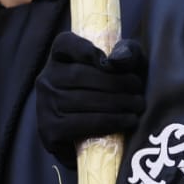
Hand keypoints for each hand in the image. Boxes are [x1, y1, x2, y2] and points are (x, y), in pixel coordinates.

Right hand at [35, 31, 147, 164]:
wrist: (94, 140)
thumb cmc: (110, 94)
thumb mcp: (123, 67)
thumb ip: (127, 53)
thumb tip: (118, 59)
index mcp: (59, 58)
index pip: (65, 44)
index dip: (86, 49)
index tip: (108, 62)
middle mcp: (45, 79)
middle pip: (80, 75)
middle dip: (117, 83)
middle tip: (138, 91)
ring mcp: (45, 105)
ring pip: (83, 100)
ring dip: (118, 103)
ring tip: (137, 106)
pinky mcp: (50, 130)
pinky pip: (83, 123)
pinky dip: (110, 122)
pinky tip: (128, 121)